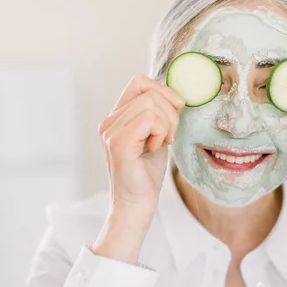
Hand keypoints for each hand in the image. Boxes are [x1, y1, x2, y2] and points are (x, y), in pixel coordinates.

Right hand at [98, 75, 184, 208]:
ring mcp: (111, 132)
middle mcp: (109, 122)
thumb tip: (176, 95)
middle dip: (171, 112)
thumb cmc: (147, 174)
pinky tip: (155, 148)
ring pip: (152, 104)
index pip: (139, 82)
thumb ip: (159, 115)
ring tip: (162, 143)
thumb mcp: (156, 136)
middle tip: (170, 136)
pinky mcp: (119, 144)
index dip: (163, 90)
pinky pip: (150, 119)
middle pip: (150, 92)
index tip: (177, 109)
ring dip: (168, 124)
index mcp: (116, 118)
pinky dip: (162, 132)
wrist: (137, 204)